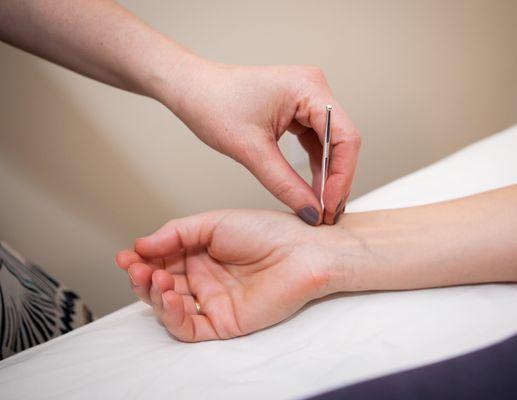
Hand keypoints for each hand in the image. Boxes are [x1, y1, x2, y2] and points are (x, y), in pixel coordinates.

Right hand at [115, 209, 363, 340]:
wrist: (303, 251)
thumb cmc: (268, 231)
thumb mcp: (214, 222)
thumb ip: (176, 234)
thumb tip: (140, 245)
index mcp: (200, 253)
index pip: (161, 261)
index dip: (141, 260)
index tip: (127, 255)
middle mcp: (204, 279)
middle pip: (160, 286)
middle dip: (142, 278)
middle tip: (136, 268)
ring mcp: (213, 301)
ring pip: (169, 308)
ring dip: (153, 295)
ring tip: (154, 278)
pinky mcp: (224, 322)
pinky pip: (189, 328)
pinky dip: (172, 316)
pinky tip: (169, 297)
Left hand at [157, 55, 360, 224]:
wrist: (190, 88)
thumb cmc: (212, 104)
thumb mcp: (250, 150)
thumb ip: (285, 183)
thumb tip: (312, 211)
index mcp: (308, 87)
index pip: (345, 136)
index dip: (342, 175)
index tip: (331, 205)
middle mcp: (314, 88)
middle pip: (342, 141)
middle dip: (336, 179)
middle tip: (327, 212)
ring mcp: (307, 98)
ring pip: (331, 144)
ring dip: (327, 176)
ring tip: (320, 206)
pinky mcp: (298, 109)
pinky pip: (316, 141)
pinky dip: (314, 166)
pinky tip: (311, 189)